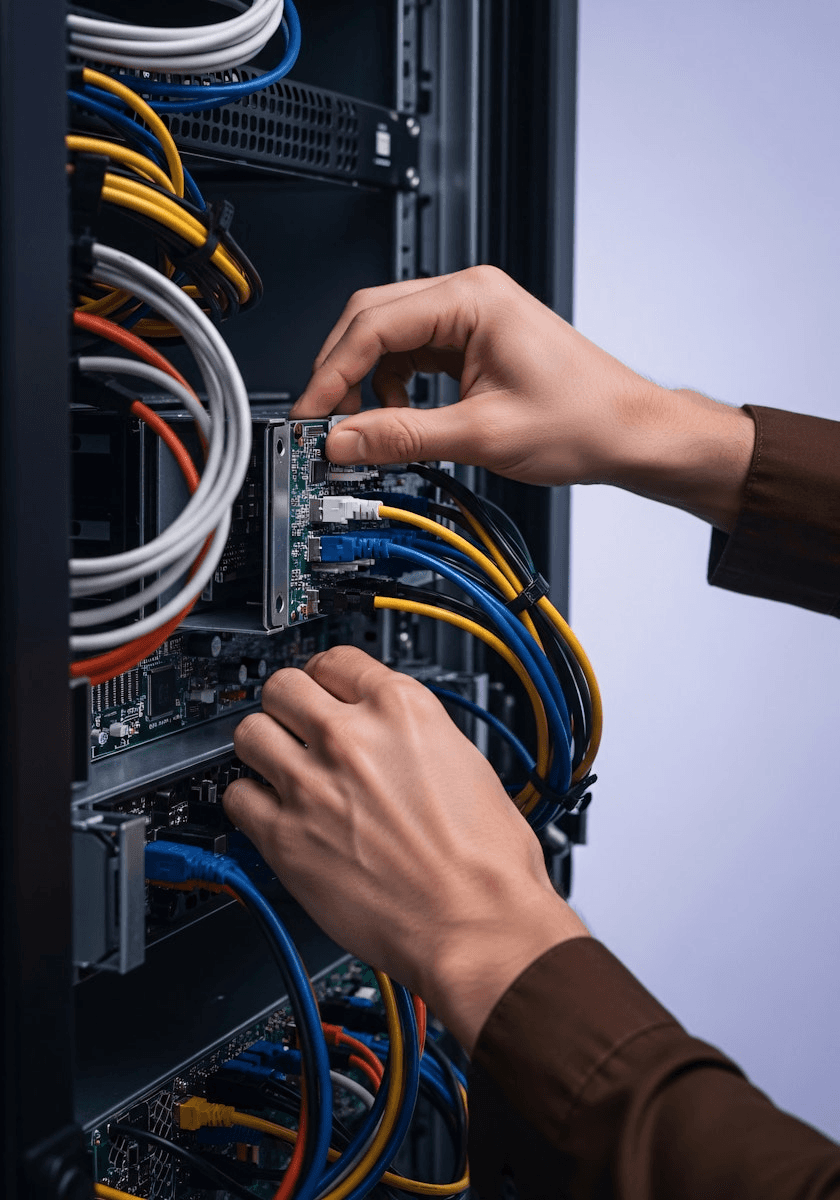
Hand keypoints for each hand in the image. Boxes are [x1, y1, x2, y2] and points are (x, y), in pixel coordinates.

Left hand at [224, 645, 586, 1052]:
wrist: (478, 924)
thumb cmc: (487, 861)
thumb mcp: (467, 762)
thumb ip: (413, 737)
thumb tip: (389, 736)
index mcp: (402, 711)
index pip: (336, 660)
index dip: (327, 677)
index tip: (323, 690)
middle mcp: (350, 738)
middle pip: (283, 686)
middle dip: (289, 705)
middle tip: (296, 725)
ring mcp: (312, 785)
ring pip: (249, 734)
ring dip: (263, 748)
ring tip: (278, 767)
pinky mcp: (285, 838)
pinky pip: (237, 798)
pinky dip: (250, 803)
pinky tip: (272, 813)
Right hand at [291, 266, 754, 530]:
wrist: (632, 433)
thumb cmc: (585, 419)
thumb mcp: (482, 436)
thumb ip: (402, 436)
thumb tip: (344, 441)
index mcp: (473, 299)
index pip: (374, 324)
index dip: (331, 372)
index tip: (310, 413)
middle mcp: (470, 296)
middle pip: (373, 319)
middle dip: (342, 371)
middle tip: (323, 421)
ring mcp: (472, 316)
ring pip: (391, 337)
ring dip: (368, 381)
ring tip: (364, 427)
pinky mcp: (475, 340)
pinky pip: (415, 354)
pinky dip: (396, 385)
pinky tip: (399, 416)